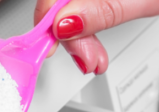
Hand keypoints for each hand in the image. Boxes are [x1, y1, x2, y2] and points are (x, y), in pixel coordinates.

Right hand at [35, 0, 158, 74]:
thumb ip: (105, 8)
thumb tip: (67, 23)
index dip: (50, 20)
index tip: (54, 46)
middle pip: (63, 4)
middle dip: (69, 35)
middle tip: (87, 59)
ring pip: (73, 11)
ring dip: (78, 38)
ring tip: (93, 58)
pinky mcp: (109, 0)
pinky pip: (86, 12)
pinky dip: (88, 31)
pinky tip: (94, 43)